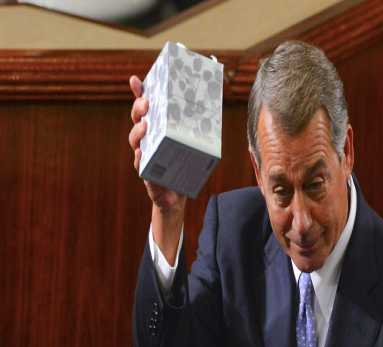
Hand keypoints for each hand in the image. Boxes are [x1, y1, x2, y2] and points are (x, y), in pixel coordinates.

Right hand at [128, 75, 185, 212]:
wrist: (175, 198)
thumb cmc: (184, 168)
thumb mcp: (192, 147)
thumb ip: (197, 131)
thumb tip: (214, 108)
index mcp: (157, 131)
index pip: (146, 109)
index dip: (139, 94)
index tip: (135, 79)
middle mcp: (147, 141)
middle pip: (137, 120)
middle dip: (139, 109)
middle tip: (146, 103)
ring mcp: (145, 157)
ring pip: (136, 141)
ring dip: (138, 132)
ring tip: (145, 126)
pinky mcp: (147, 175)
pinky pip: (141, 166)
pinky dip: (140, 159)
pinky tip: (141, 153)